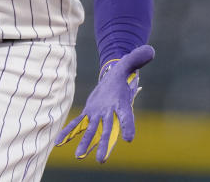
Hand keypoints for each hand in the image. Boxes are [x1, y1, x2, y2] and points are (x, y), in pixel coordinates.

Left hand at [54, 44, 154, 162]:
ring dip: (85, 143)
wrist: (113, 79)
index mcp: (121, 103)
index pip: (126, 116)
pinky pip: (77, 123)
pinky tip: (59, 142)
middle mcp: (110, 113)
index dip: (128, 126)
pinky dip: (69, 131)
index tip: (129, 139)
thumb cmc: (122, 73)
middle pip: (107, 130)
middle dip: (104, 144)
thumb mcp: (128, 63)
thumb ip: (137, 58)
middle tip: (101, 160)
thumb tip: (150, 50)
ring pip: (91, 131)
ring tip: (79, 156)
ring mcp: (98, 114)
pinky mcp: (88, 113)